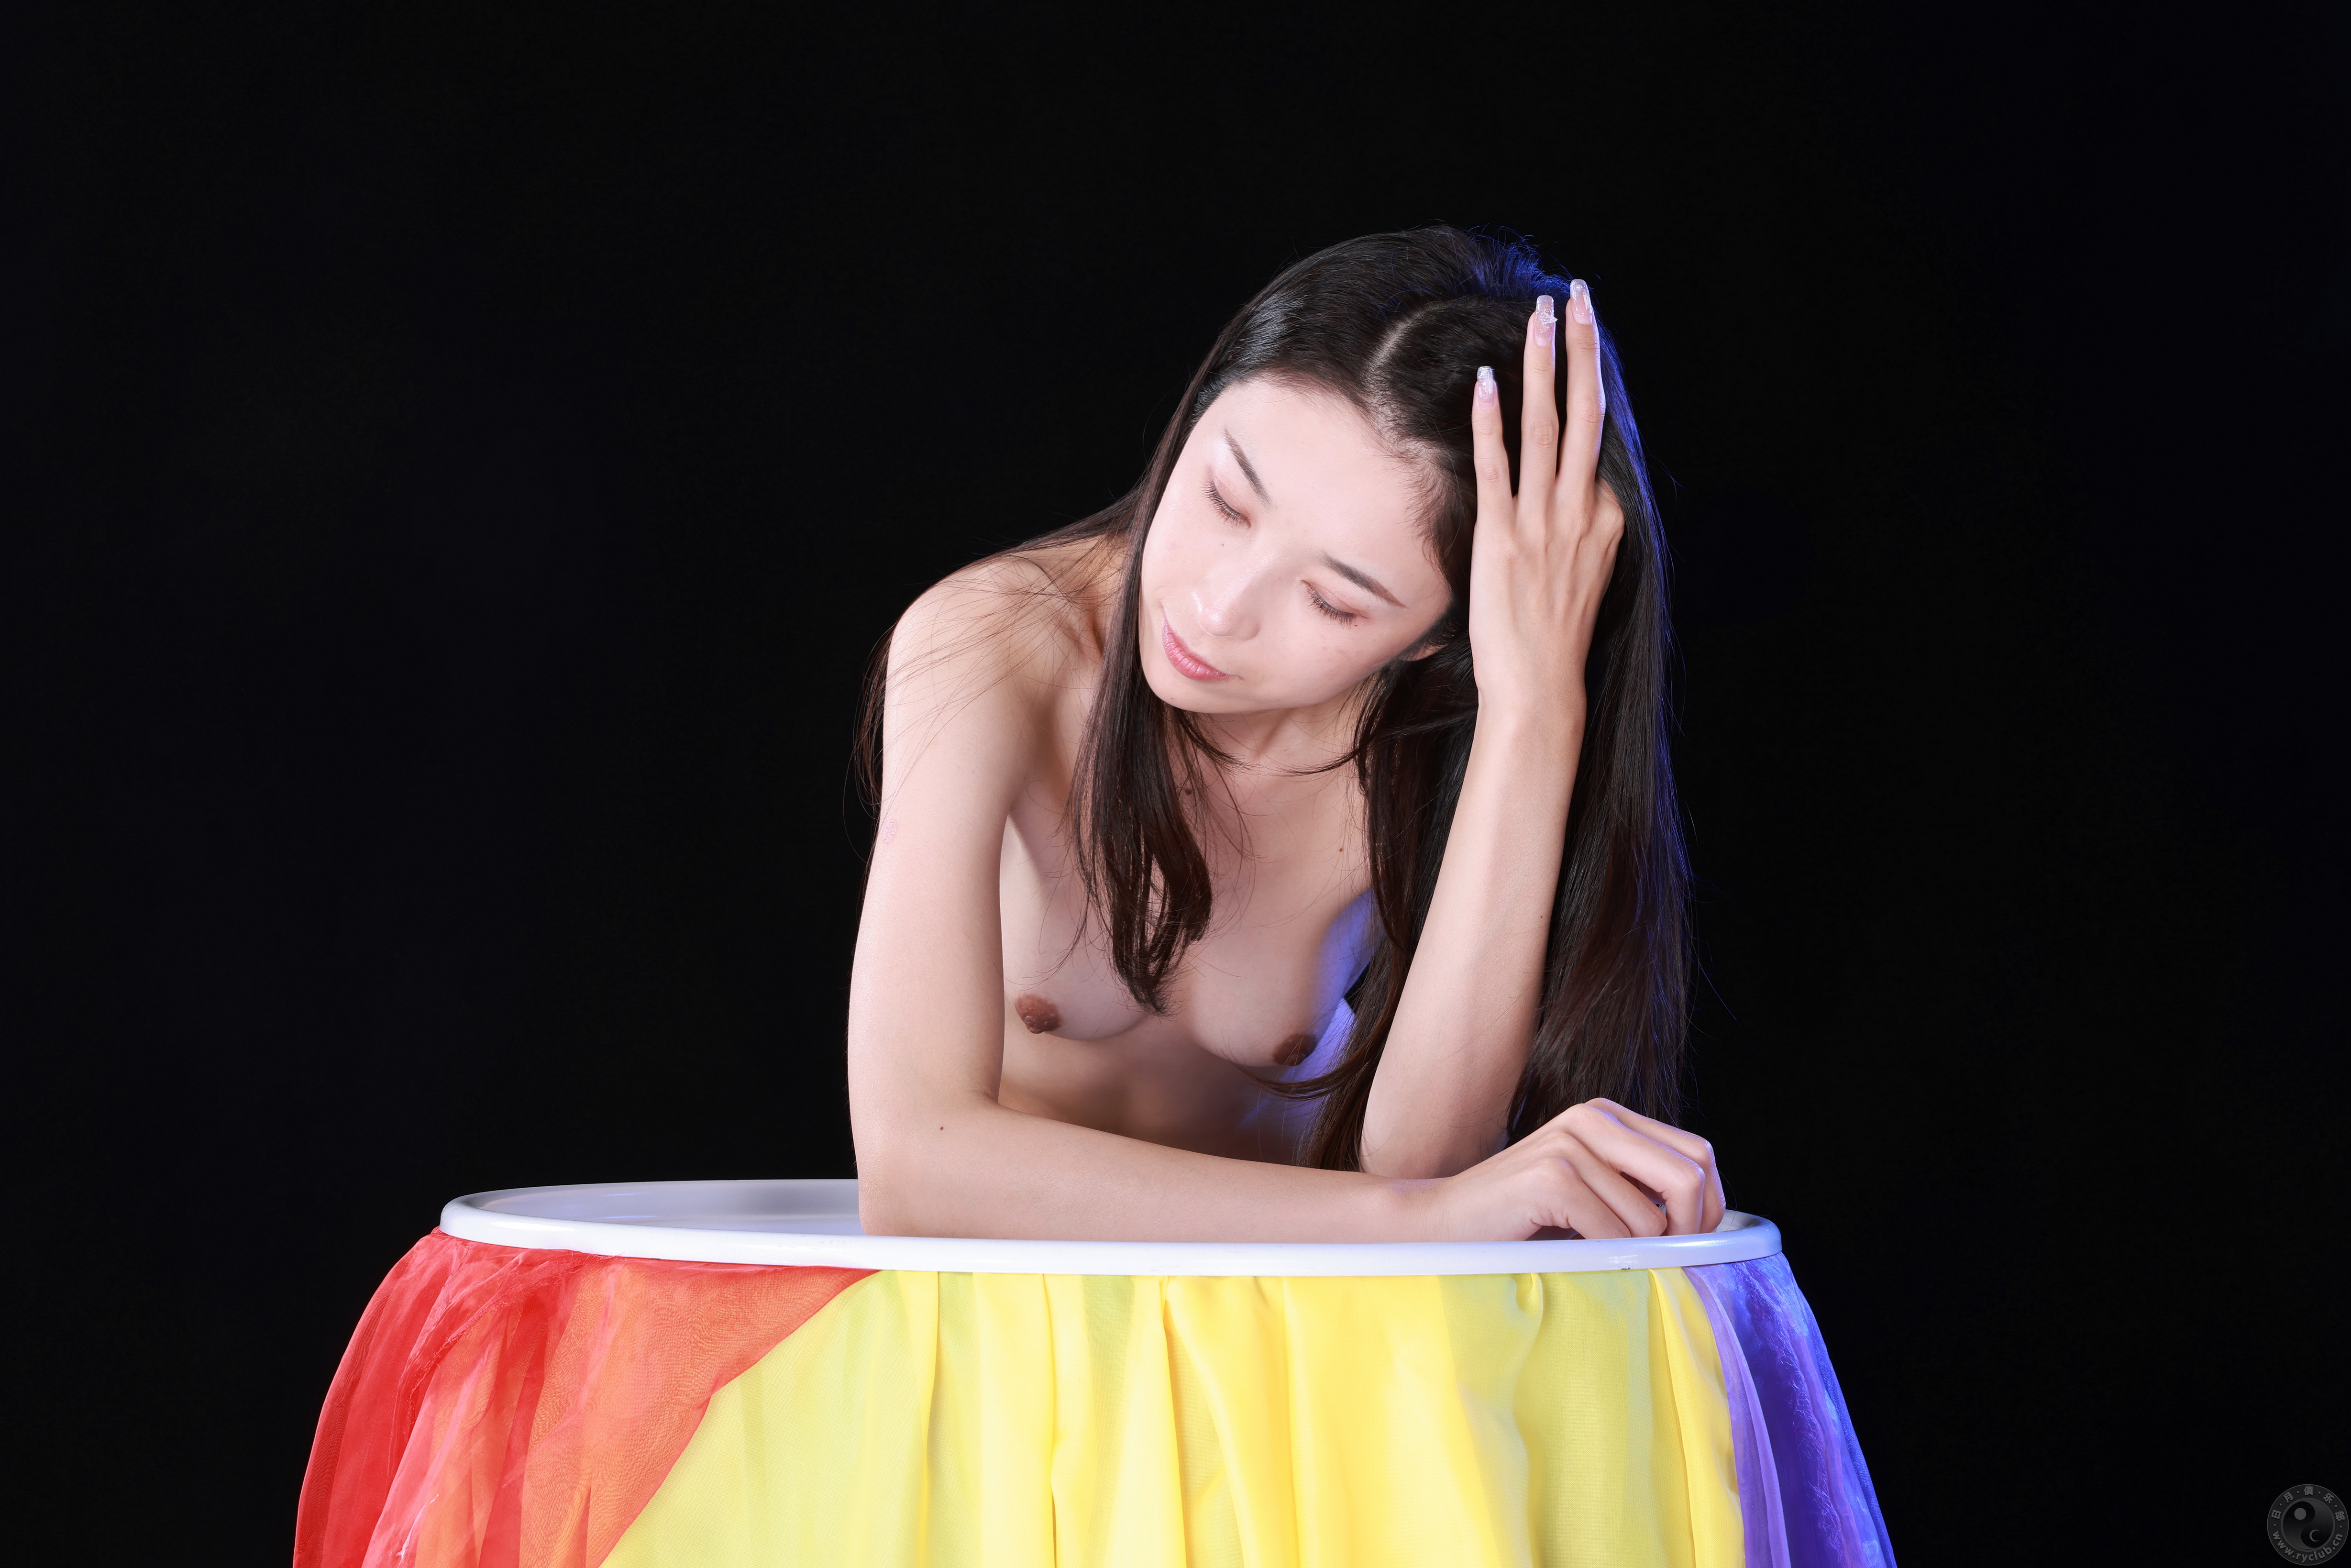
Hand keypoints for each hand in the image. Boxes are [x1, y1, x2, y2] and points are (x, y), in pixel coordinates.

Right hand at [1411, 1098, 1725, 1240]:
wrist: (1440, 1224)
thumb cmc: (1520, 1220)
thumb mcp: (1589, 1191)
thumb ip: (1637, 1188)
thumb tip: (1709, 1219)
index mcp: (1608, 1116)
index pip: (1697, 1154)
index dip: (1709, 1205)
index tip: (1688, 1243)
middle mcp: (1593, 1119)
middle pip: (1689, 1175)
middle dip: (1690, 1230)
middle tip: (1664, 1262)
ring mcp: (1570, 1144)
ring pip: (1652, 1216)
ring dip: (1637, 1254)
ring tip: (1599, 1259)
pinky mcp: (1551, 1176)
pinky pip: (1614, 1234)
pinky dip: (1606, 1260)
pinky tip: (1574, 1258)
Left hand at [1465, 282, 1624, 723]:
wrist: (1541, 688)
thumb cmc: (1555, 636)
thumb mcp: (1586, 573)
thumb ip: (1583, 529)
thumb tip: (1576, 496)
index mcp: (1607, 518)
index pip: (1599, 437)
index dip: (1593, 380)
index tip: (1583, 332)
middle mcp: (1581, 511)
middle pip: (1587, 412)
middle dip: (1583, 347)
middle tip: (1579, 295)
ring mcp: (1544, 522)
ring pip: (1548, 426)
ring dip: (1544, 364)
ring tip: (1541, 313)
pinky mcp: (1503, 537)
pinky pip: (1498, 468)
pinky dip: (1492, 423)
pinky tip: (1487, 381)